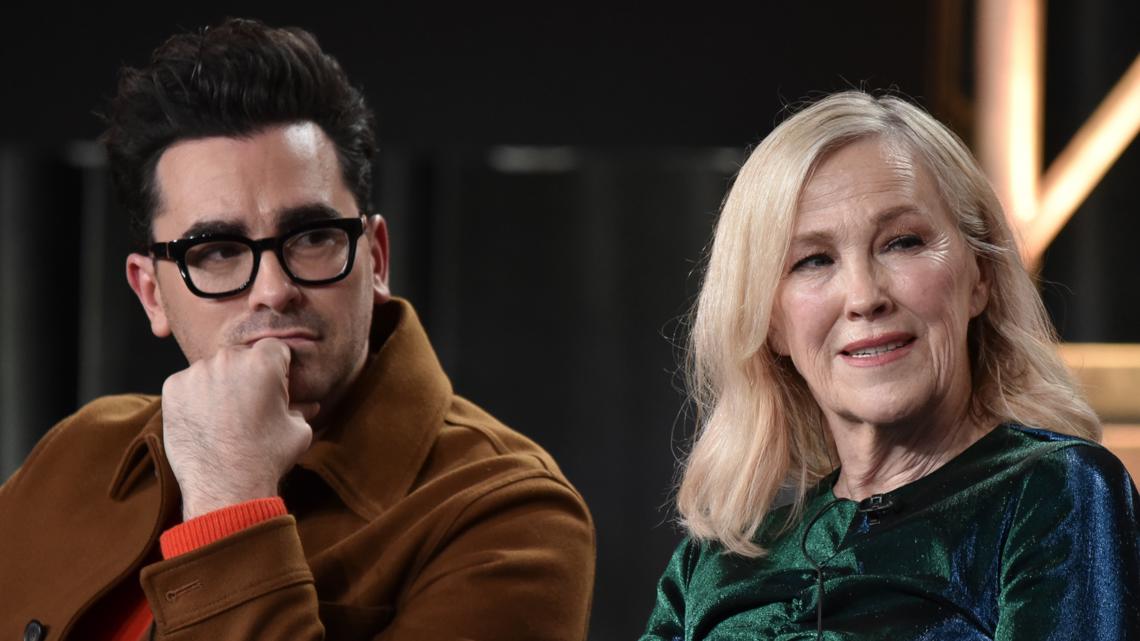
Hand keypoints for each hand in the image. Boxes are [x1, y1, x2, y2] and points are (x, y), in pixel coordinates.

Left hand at [160, 339, 318, 519]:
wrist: (225, 487)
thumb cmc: (266, 458)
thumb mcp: (298, 431)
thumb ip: (302, 408)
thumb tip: (309, 404)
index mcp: (264, 362)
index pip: (274, 348)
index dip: (278, 368)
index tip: (276, 388)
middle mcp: (228, 358)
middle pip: (241, 355)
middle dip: (247, 374)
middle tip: (250, 406)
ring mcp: (197, 372)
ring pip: (213, 369)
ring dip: (220, 385)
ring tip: (226, 418)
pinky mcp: (173, 388)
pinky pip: (189, 383)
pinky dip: (196, 397)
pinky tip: (207, 421)